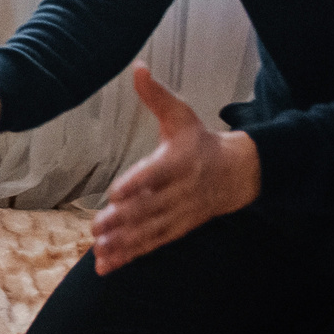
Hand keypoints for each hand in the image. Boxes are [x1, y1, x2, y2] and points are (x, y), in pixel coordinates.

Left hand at [90, 64, 260, 273]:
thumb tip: (137, 68)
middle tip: (97, 227)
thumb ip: (156, 96)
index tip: (116, 193)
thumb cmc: (199, 140)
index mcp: (181, 161)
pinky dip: (129, 257)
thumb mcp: (182, 114)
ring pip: (150, 231)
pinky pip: (151, 245)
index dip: (138, 184)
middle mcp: (181, 191)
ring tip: (98, 249)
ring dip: (123, 243)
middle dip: (124, 220)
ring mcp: (179, 214)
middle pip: (151, 208)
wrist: (236, 174)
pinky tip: (104, 265)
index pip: (158, 174)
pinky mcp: (175, 230)